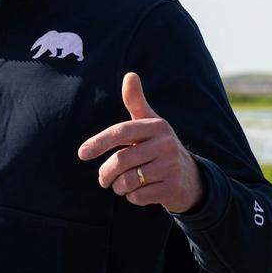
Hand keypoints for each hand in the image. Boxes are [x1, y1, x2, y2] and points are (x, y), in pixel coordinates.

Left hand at [77, 72, 204, 212]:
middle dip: (106, 173)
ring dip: (119, 187)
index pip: (121, 132)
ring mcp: (171, 166)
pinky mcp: (173, 188)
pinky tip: (140, 192)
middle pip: (121, 161)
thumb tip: (130, 74)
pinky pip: (138, 197)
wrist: (190, 178)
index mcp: (156, 126)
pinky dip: (132, 197)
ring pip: (128, 181)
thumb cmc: (159, 147)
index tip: (81, 153)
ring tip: (122, 185)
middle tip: (103, 179)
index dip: (99, 142)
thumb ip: (136, 102)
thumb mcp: (150, 123)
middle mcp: (166, 144)